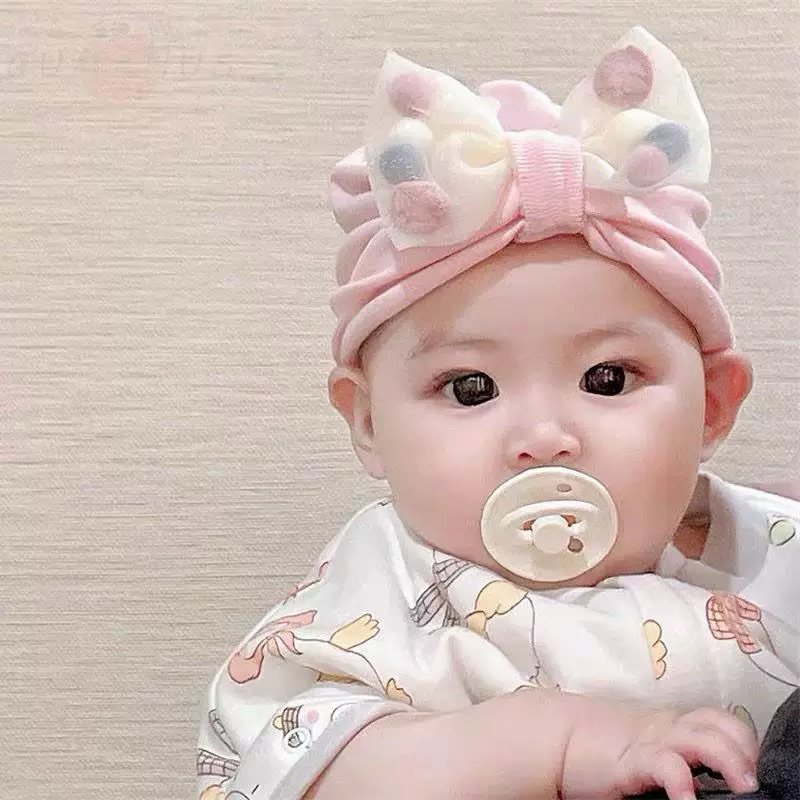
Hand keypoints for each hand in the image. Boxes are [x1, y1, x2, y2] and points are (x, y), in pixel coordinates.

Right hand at [561, 701, 758, 799]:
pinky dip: (682, 781)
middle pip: (720, 723)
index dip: (742, 739)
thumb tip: (704, 782)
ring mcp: (650, 742)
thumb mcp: (641, 748)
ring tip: (743, 786)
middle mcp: (666, 729)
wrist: (551, 738)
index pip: (719, 719)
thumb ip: (671, 757)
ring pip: (702, 737)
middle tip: (753, 780)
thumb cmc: (596, 750)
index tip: (751, 768)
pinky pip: (664, 764)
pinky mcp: (631, 761)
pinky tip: (688, 798)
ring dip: (730, 759)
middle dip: (746, 748)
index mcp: (671, 725)